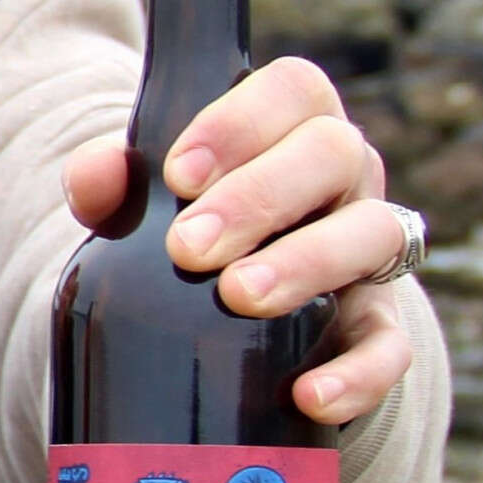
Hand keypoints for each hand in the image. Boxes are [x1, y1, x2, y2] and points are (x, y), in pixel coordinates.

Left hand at [64, 54, 415, 427]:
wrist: (230, 320)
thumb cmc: (189, 234)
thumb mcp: (145, 205)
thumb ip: (111, 184)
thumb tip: (90, 181)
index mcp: (292, 126)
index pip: (293, 88)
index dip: (240, 122)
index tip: (178, 176)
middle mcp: (345, 177)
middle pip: (333, 152)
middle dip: (258, 197)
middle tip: (189, 249)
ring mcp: (369, 249)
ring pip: (374, 233)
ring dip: (307, 263)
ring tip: (239, 297)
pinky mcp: (379, 328)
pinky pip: (391, 347)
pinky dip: (358, 373)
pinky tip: (308, 394)